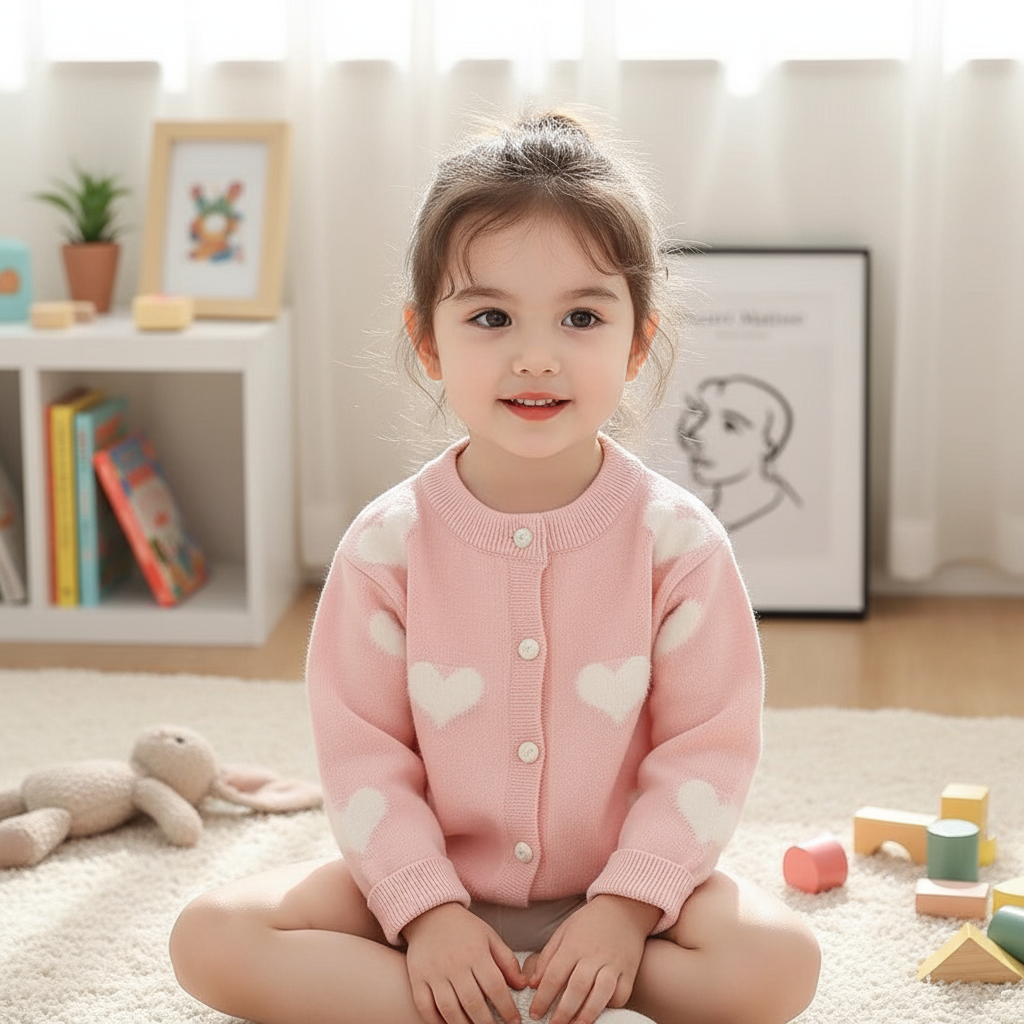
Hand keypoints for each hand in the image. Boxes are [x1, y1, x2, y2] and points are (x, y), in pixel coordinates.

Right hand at [403, 902, 527, 1023]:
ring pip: (449, 1009)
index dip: (507, 1009)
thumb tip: (523, 985)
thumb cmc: (464, 929)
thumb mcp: (490, 937)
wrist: (430, 914)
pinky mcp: (417, 977)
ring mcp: (434, 972)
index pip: (495, 986)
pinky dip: (436, 1022)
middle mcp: (455, 963)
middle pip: (473, 1002)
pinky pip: (425, 1006)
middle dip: (487, 1023)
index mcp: (476, 952)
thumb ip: (507, 961)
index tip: (515, 1022)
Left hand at [526, 895, 660, 1023]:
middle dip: (563, 1012)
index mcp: (573, 944)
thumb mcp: (563, 931)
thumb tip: (533, 984)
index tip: (535, 1013)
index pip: (554, 975)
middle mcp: (593, 954)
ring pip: (600, 994)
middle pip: (577, 988)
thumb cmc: (589, 922)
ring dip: (586, 1014)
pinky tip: (599, 1011)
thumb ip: (548, 957)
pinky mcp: (629, 970)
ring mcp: (613, 963)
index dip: (543, 997)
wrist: (624, 908)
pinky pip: (621, 993)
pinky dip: (611, 1005)